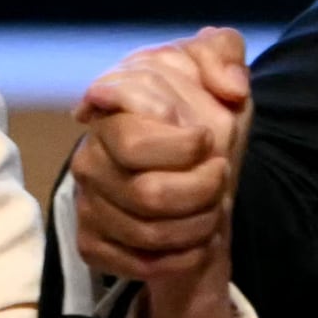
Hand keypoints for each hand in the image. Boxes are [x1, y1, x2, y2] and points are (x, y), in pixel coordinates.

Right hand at [72, 27, 249, 317]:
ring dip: (199, 224)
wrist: (196, 181)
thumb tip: (230, 87)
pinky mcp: (92, 242)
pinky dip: (180, 258)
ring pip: (148, 233)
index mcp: (110, 107)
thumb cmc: (201, 123)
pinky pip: (136, 264)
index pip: (133, 136)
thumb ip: (223, 54)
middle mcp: (90, 156)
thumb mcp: (217, 76)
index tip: (207, 140)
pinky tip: (197, 242)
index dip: (183, 145)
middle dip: (201, 189)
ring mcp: (88, 201)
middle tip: (219, 175)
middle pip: (147, 192)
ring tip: (214, 207)